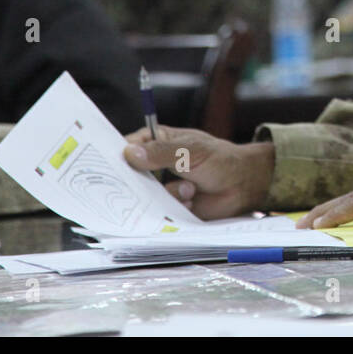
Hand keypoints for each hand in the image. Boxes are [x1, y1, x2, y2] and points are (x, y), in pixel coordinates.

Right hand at [123, 125, 274, 220]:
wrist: (243, 185)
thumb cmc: (221, 159)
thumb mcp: (191, 151)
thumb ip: (161, 152)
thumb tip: (130, 154)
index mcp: (156, 142)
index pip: (126, 147)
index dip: (115, 156)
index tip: (109, 166)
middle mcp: (154, 165)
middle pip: (129, 175)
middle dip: (135, 182)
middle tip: (144, 185)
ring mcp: (161, 187)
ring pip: (144, 195)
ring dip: (168, 193)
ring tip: (190, 189)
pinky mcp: (169, 205)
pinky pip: (159, 211)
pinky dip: (176, 206)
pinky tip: (193, 200)